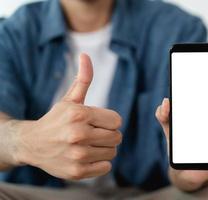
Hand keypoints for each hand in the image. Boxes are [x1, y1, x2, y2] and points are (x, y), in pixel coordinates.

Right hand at [15, 54, 121, 179]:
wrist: (32, 144)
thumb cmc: (56, 120)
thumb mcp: (69, 99)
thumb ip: (83, 79)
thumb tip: (85, 55)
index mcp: (79, 114)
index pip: (117, 121)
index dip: (109, 121)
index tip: (97, 122)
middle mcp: (78, 135)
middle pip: (117, 137)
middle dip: (108, 135)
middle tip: (92, 134)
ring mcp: (78, 155)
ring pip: (113, 152)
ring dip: (104, 148)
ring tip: (88, 145)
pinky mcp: (77, 172)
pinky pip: (106, 167)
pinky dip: (99, 163)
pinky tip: (86, 156)